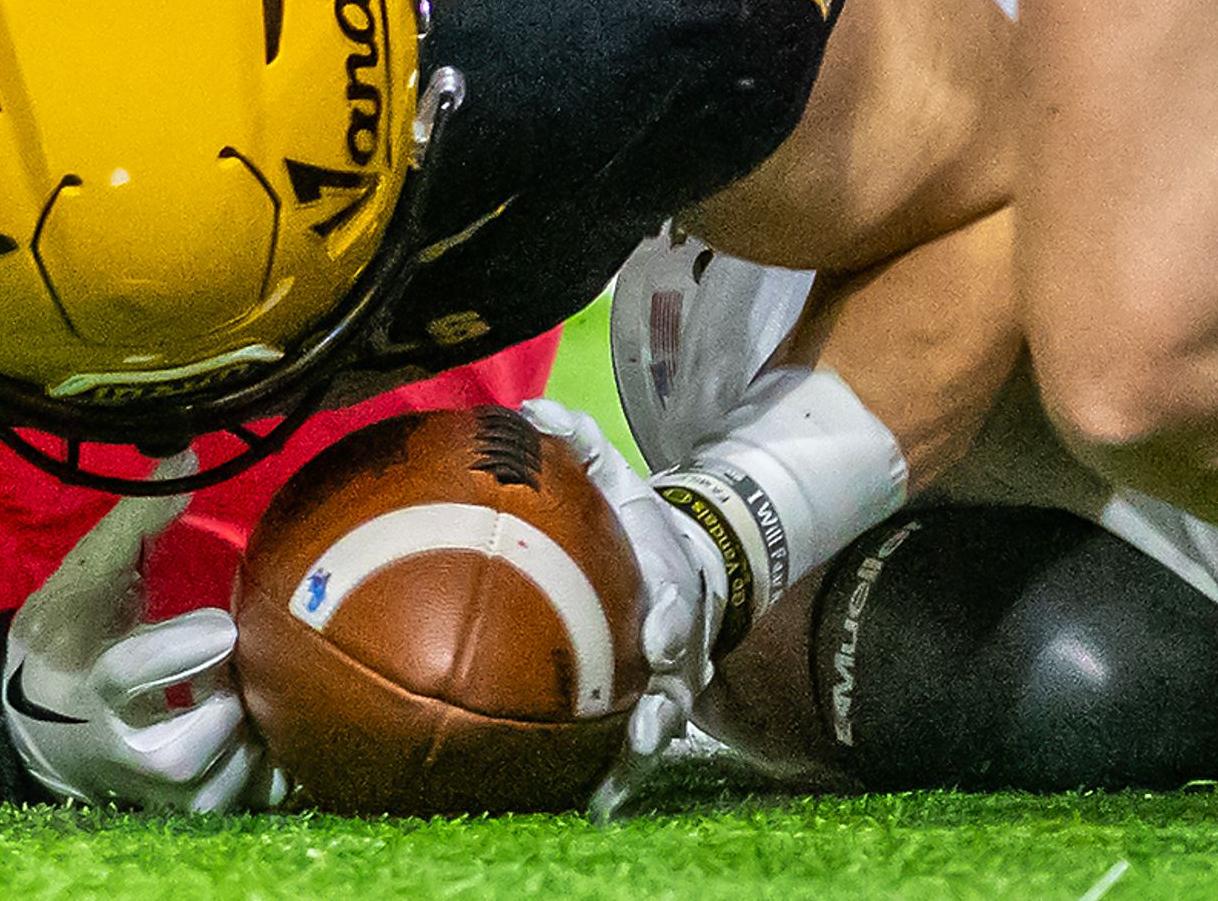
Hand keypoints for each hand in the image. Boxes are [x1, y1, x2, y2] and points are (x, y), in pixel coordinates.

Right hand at [0, 481, 268, 812]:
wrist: (28, 724)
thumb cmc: (67, 637)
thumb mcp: (87, 576)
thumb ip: (137, 519)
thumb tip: (187, 446)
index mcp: (87, 679)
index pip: (131, 673)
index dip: (183, 648)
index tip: (222, 625)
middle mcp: (117, 748)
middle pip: (185, 748)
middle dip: (224, 702)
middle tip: (236, 665)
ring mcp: (150, 791)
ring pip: (220, 785)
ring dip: (250, 740)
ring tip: (248, 696)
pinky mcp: (177, 812)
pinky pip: (241, 807)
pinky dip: (267, 775)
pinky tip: (270, 731)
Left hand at [520, 400, 723, 804]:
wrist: (683, 560)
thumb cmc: (633, 518)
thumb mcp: (612, 471)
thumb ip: (578, 441)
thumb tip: (533, 413)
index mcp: (673, 582)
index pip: (678, 602)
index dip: (670, 621)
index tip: (656, 637)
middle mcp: (680, 641)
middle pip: (680, 681)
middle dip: (663, 707)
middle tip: (642, 732)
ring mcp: (672, 681)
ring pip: (663, 725)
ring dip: (640, 755)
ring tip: (614, 786)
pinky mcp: (651, 708)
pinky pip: (634, 749)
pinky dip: (618, 779)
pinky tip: (592, 804)